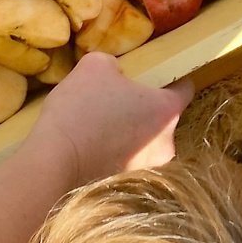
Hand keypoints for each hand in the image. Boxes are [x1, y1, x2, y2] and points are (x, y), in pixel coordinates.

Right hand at [28, 52, 192, 185]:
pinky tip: (93, 135)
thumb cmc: (82, 108)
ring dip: (131, 125)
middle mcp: (166, 143)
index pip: (185, 88)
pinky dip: (117, 143)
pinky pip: (128, 152)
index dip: (171, 76)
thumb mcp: (94, 65)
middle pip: (164, 115)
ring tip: (102, 116)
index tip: (153, 72)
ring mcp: (147, 165)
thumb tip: (114, 72)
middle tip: (119, 93)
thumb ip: (113, 63)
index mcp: (167, 111)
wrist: (56, 159)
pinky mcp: (126, 179)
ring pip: (146, 136)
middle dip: (146, 104)